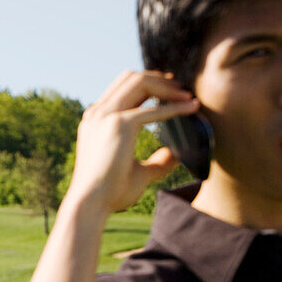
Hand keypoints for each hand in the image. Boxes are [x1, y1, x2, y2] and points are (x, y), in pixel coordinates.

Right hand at [67, 70, 199, 213]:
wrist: (91, 204)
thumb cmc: (108, 193)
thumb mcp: (137, 172)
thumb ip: (156, 162)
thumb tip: (175, 156)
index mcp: (95, 120)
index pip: (122, 88)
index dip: (148, 83)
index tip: (169, 89)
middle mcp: (98, 113)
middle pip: (130, 77)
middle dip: (158, 78)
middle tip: (181, 89)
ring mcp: (106, 116)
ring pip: (139, 82)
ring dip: (166, 86)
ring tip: (186, 97)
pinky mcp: (119, 125)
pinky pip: (152, 108)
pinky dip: (174, 107)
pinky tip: (191, 108)